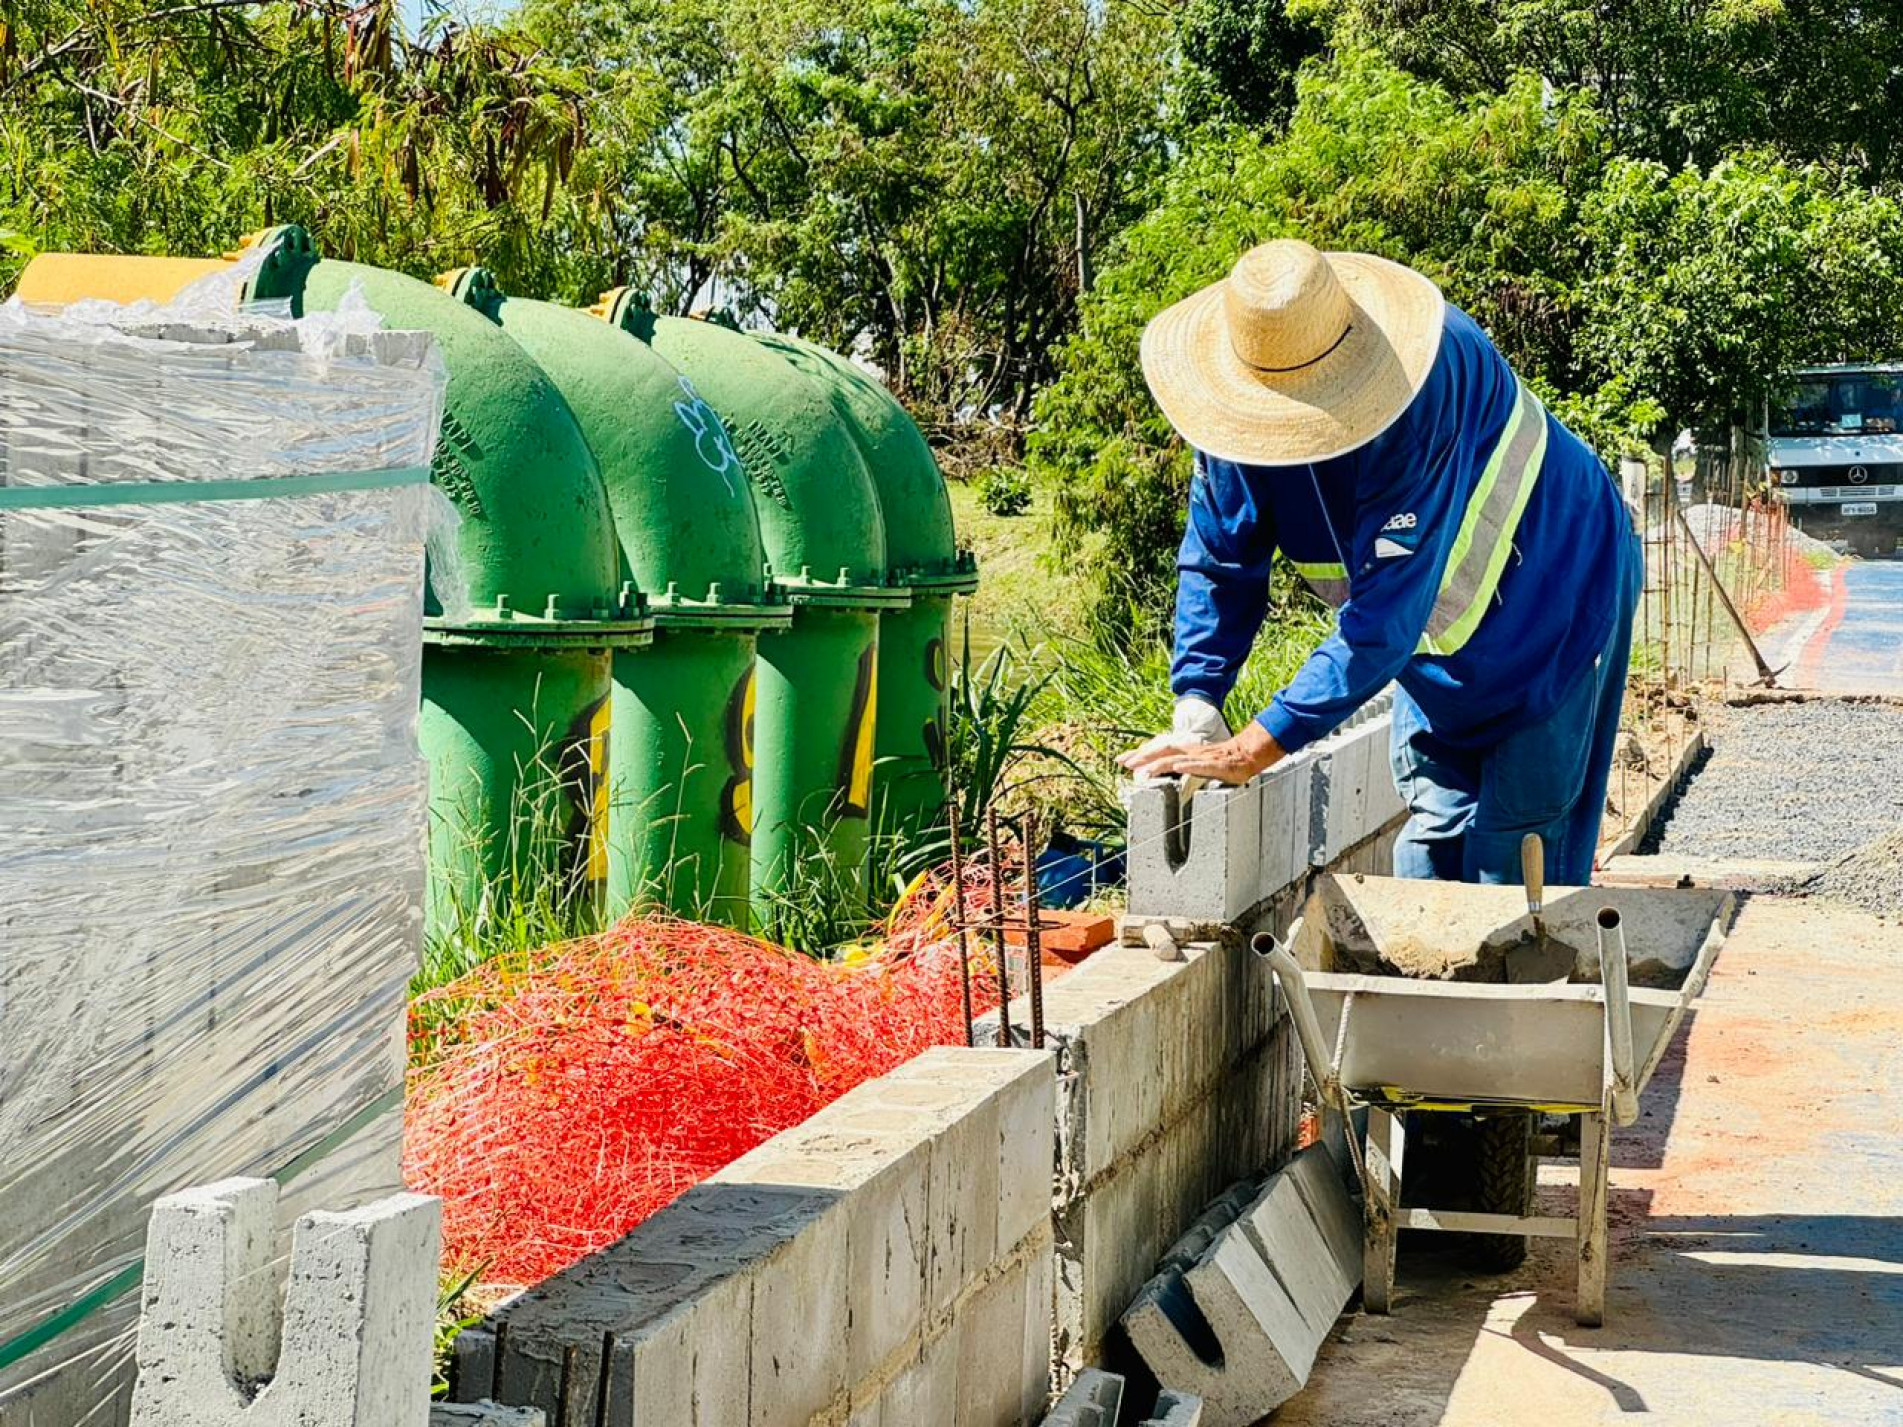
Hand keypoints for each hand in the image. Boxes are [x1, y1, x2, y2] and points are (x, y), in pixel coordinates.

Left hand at [1118, 721, 1283, 785]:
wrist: (1247, 755)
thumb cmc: (1222, 761)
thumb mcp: (1197, 762)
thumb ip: (1181, 766)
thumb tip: (1163, 774)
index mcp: (1184, 751)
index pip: (1158, 749)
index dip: (1140, 753)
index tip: (1121, 759)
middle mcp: (1189, 751)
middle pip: (1162, 750)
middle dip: (1142, 756)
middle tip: (1124, 763)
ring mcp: (1200, 758)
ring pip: (1176, 758)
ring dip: (1158, 763)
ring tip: (1144, 769)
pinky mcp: (1214, 765)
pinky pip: (1199, 765)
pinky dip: (1187, 765)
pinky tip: (1177, 767)